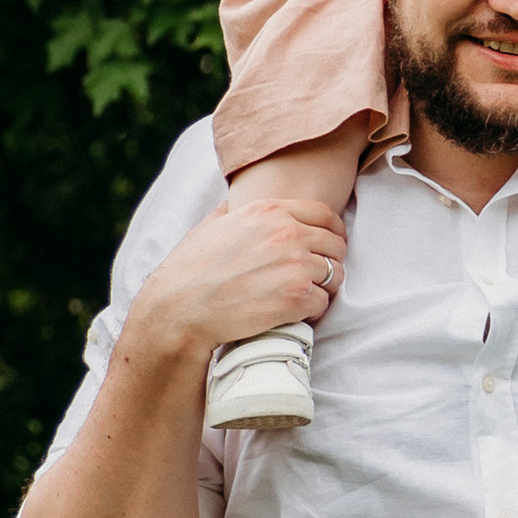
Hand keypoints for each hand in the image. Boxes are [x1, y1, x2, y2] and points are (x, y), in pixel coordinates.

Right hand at [132, 192, 346, 363]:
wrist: (181, 309)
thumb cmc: (190, 270)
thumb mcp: (210, 226)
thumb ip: (231, 211)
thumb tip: (234, 204)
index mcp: (269, 211)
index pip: (325, 215)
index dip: (332, 232)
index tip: (328, 246)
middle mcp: (287, 233)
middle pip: (336, 244)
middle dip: (330, 261)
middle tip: (317, 277)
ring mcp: (295, 265)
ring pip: (336, 274)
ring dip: (325, 287)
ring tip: (306, 297)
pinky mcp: (297, 298)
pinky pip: (324, 302)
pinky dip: (314, 311)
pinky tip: (296, 313)